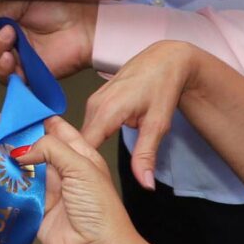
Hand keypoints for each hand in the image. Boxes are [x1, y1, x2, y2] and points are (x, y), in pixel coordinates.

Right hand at [0, 0, 95, 79]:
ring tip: (9, 37)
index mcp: (5, 23)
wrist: (85, 21)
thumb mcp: (21, 1)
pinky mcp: (31, 76)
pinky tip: (10, 58)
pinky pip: (10, 80)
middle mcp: (10, 43)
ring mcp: (20, 60)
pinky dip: (6, 70)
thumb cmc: (60, 6)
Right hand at [7, 115, 130, 243]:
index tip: (13, 108)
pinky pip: (15, 190)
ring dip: (2, 157)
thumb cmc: (100, 210)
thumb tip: (22, 149)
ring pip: (20, 166)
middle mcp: (62, 169)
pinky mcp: (35, 208)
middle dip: (11, 134)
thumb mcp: (81, 167)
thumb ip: (51, 149)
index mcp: (79, 154)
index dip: (33, 116)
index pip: (53, 127)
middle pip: (32, 145)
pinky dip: (1, 181)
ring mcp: (48, 189)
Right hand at [80, 41, 196, 188]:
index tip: (81, 183)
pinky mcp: (96, 100)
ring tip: (88, 169)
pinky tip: (99, 148)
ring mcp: (93, 100)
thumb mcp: (157, 125)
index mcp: (107, 111)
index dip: (79, 166)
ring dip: (84, 150)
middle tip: (85, 182)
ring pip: (81, 134)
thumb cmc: (163, 86)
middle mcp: (94, 104)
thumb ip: (146, 156)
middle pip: (77, 142)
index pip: (81, 147)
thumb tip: (145, 184)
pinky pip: (86, 125)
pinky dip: (90, 138)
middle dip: (80, 161)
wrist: (166, 59)